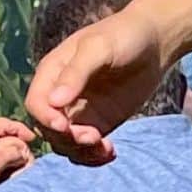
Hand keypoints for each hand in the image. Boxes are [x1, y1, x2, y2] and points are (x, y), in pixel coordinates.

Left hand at [0, 118, 35, 191]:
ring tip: (21, 160)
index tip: (33, 139)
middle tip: (28, 152)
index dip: (21, 129)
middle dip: (17, 142)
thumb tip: (24, 151)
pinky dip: (3, 159)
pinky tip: (10, 166)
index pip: (3, 123)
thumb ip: (13, 151)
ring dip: (11, 152)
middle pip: (1, 134)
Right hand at [21, 10, 163, 160]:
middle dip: (66, 138)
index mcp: (52, 73)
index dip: (45, 118)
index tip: (65, 127)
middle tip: (93, 137)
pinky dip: (94, 156)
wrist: (155, 41)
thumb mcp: (99, 48)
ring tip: (105, 148)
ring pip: (65, 143)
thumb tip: (54, 101)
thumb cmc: (124, 35)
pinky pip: (86, 148)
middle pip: (48, 128)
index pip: (36, 103)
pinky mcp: (98, 123)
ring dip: (81, 151)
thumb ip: (76, 73)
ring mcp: (79, 112)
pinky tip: (110, 153)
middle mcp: (60, 95)